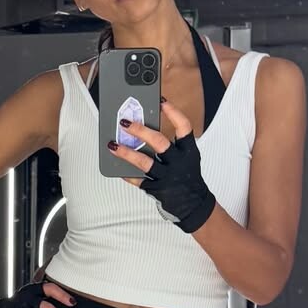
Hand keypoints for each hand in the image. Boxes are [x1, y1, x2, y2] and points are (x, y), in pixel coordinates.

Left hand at [107, 96, 216, 233]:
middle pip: (159, 142)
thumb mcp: (187, 159)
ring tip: (113, 145)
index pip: (184, 127)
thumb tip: (143, 131)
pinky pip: (139, 180)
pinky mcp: (157, 189)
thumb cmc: (188, 178)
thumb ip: (171, 146)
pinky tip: (117, 169)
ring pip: (144, 162)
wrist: (194, 205)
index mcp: (189, 151)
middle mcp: (179, 162)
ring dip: (126, 153)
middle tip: (125, 123)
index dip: (173, 113)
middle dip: (141, 130)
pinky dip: (127, 174)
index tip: (161, 101)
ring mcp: (168, 176)